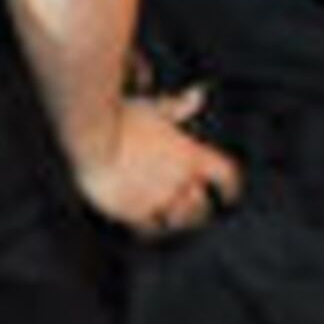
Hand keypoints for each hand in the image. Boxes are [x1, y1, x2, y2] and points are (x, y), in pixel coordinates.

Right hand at [74, 87, 240, 238]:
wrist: (92, 137)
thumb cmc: (122, 118)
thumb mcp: (154, 108)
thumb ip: (179, 106)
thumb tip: (199, 93)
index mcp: (191, 155)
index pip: (227, 176)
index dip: (231, 188)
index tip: (230, 196)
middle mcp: (179, 181)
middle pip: (202, 206)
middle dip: (200, 207)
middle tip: (195, 209)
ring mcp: (157, 199)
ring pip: (180, 221)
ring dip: (178, 220)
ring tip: (173, 219)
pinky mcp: (133, 212)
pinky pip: (151, 231)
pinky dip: (153, 230)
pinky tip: (150, 228)